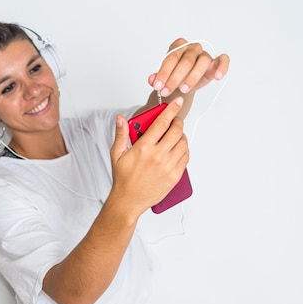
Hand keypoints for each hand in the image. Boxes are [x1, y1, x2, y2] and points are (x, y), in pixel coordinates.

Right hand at [110, 98, 188, 215]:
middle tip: (175, 121)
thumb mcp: (117, 154)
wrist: (128, 200)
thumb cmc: (123, 179)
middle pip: (176, 131)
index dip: (171, 110)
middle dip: (177, 122)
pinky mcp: (175, 176)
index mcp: (143, 148)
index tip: (176, 102)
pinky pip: (185, 158)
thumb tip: (120, 119)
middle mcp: (158, 156)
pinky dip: (184, 150)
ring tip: (175, 136)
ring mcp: (168, 167)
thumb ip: (121, 134)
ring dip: (181, 136)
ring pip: (183, 144)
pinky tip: (177, 149)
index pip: (162, 123)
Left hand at [148, 38, 229, 96]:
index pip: (171, 58)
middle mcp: (192, 48)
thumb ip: (158, 77)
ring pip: (202, 62)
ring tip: (183, 89)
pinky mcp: (216, 62)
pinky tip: (217, 77)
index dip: (164, 73)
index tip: (158, 86)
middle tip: (167, 91)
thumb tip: (152, 80)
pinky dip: (222, 67)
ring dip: (192, 77)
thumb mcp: (165, 77)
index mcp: (178, 46)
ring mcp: (204, 54)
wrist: (185, 82)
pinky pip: (223, 60)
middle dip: (175, 78)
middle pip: (185, 61)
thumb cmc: (175, 76)